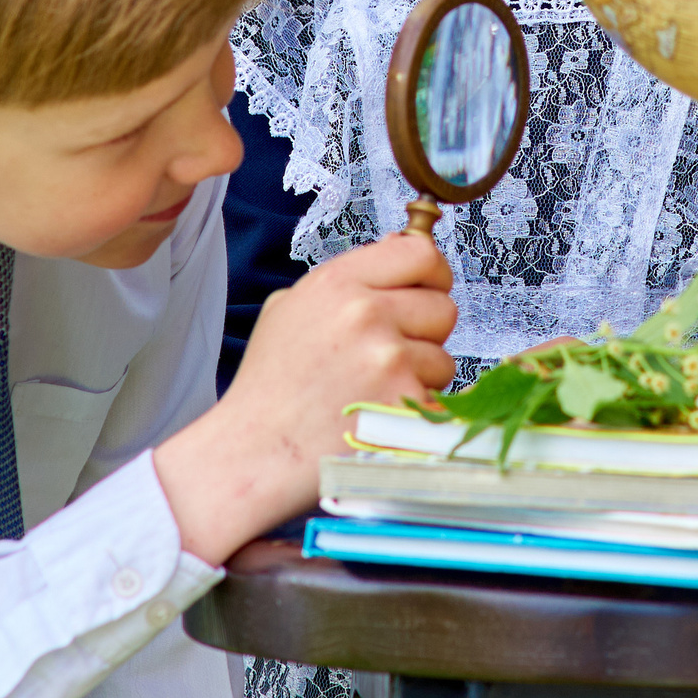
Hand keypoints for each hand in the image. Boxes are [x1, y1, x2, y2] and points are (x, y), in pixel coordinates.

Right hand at [153, 235, 455, 562]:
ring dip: (420, 376)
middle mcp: (366, 315)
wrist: (254, 450)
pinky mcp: (402, 405)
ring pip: (443, 358)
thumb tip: (399, 247)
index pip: (421, 254)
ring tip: (374, 390)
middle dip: (426, 332)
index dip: (432, 274)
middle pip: (443, 307)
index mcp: (338, 283)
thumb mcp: (290, 307)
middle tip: (389, 354)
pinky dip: (417, 410)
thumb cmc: (270, 384)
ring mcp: (387, 361)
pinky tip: (379, 415)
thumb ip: (347, 278)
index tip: (426, 291)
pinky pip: (437, 399)